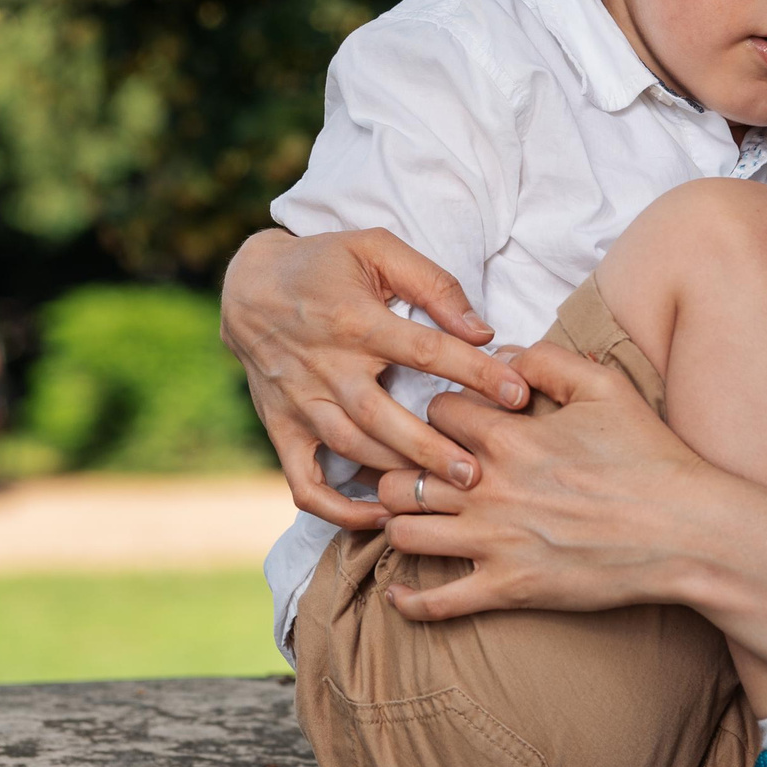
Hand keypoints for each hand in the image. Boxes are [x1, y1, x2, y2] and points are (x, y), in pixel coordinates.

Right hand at [220, 227, 531, 529]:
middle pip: (384, 416)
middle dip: (432, 448)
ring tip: (444, 493)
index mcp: (356, 320)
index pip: (425, 350)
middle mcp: (328, 366)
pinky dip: (337, 509)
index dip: (475, 372)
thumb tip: (481, 329)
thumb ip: (432, 284)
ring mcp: (302, 402)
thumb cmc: (324, 264)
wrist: (248, 287)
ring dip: (397, 474)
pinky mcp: (283, 428)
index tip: (518, 394)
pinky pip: (304, 482)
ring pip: (352, 449)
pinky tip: (377, 517)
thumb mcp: (376, 248)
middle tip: (477, 473)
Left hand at [376, 340, 725, 620]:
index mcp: (506, 436)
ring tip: (408, 517)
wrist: (686, 530)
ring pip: (403, 531)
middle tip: (413, 470)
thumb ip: (546, 359)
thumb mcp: (605, 387)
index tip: (455, 425)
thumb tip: (501, 356)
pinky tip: (398, 594)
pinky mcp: (509, 589)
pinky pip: (436, 603)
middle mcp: (487, 488)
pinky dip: (408, 602)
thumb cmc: (649, 457)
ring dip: (397, 522)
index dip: (441, 413)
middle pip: (401, 472)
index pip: (435, 412)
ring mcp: (494, 542)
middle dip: (400, 467)